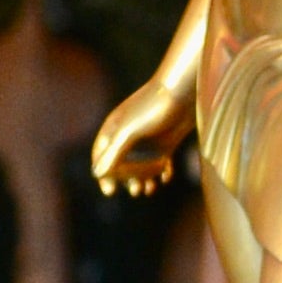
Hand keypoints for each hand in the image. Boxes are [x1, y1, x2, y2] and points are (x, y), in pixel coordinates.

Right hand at [91, 77, 185, 197]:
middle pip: (121, 165)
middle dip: (126, 180)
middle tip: (136, 190)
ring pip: (141, 167)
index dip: (103, 174)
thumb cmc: (153, 107)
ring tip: (149, 188)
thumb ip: (114, 153)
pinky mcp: (166, 142)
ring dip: (144, 179)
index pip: (101, 156)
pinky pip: (160, 163)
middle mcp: (128, 135)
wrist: (184, 91)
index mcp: (114, 128)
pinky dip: (162, 172)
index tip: (109, 191)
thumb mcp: (130, 131)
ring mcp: (148, 140)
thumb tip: (96, 174)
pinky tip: (166, 176)